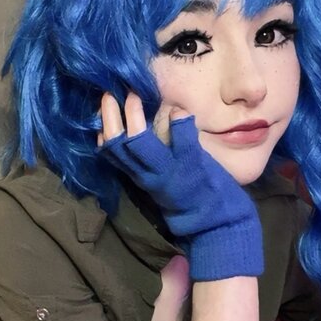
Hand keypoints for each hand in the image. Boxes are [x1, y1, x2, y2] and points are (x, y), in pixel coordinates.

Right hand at [96, 91, 263, 281]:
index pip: (113, 155)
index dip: (104, 133)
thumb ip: (152, 162)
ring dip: (135, 119)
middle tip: (108, 94)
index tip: (101, 114)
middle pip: (118, 147)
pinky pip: (182, 144)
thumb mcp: (163, 183)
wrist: (219, 227)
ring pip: (140, 145)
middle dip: (111, 119)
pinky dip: (179, 126)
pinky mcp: (191, 168)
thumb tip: (142, 134)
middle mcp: (148, 176)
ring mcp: (168, 172)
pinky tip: (178, 111)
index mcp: (141, 179)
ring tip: (133, 96)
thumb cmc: (192, 201)